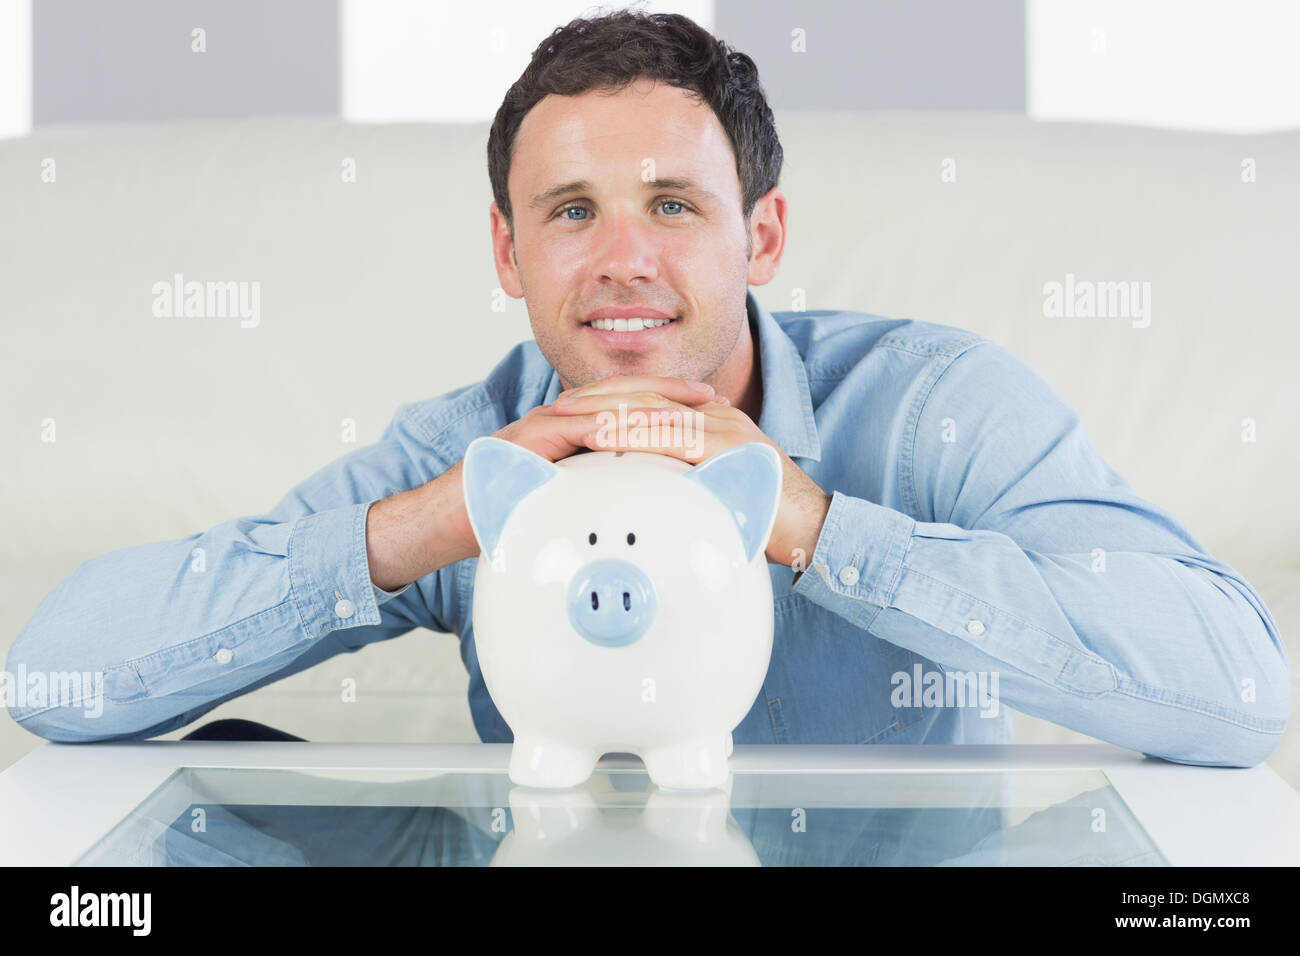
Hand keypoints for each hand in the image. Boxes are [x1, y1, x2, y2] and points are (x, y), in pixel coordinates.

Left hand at [550, 374, 831, 565]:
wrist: (813, 526)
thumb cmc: (762, 514)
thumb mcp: (713, 486)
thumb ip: (683, 476)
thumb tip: (645, 486)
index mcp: (711, 418)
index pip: (651, 396)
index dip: (609, 396)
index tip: (572, 404)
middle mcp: (717, 414)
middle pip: (646, 395)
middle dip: (598, 398)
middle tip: (558, 406)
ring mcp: (725, 428)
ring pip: (655, 411)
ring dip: (608, 413)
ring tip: (570, 419)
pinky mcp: (729, 450)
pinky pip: (673, 438)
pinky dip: (635, 437)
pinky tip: (605, 440)